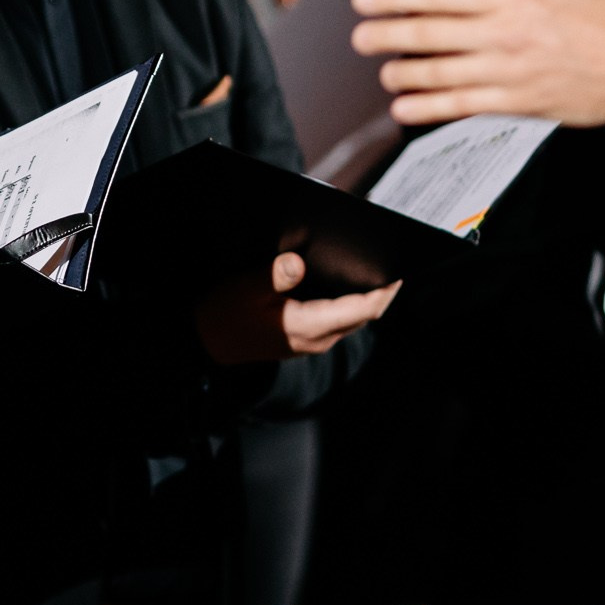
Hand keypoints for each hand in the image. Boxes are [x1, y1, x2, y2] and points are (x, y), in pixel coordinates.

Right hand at [195, 252, 398, 364]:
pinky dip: (348, 305)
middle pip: (364, 316)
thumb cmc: (224, 315)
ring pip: (352, 320)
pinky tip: (341, 286)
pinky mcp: (304, 340)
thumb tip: (298, 261)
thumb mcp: (246, 288)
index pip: (364, 310)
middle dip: (380, 293)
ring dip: (365, 300)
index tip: (399, 270)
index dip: (385, 291)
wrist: (206, 343)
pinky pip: (337, 323)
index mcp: (309, 326)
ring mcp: (312, 343)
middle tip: (390, 264)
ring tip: (371, 272)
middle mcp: (318, 339)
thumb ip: (276, 274)